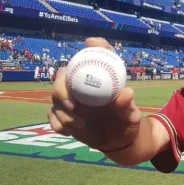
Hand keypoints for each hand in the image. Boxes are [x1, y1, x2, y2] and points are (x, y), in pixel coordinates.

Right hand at [47, 37, 141, 151]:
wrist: (118, 141)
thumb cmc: (127, 123)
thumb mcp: (131, 116)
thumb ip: (128, 106)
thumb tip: (127, 93)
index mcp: (100, 81)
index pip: (96, 58)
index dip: (95, 46)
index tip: (90, 43)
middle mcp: (82, 87)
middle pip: (63, 75)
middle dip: (62, 88)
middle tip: (73, 105)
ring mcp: (71, 101)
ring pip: (55, 97)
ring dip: (62, 111)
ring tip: (80, 124)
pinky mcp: (63, 116)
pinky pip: (52, 116)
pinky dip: (57, 123)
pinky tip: (69, 132)